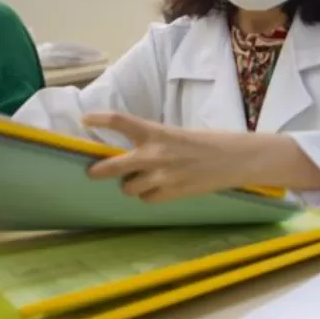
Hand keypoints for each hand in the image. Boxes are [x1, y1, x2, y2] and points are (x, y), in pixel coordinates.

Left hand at [82, 112, 268, 202]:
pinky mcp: (170, 193)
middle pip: (111, 166)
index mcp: (156, 132)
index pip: (120, 121)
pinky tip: (160, 188)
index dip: (98, 119)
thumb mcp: (177, 134)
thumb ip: (154, 141)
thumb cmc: (208, 143)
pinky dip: (149, 195)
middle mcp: (154, 154)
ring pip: (127, 188)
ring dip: (131, 185)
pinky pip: (146, 199)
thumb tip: (130, 154)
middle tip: (92, 172)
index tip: (85, 120)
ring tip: (142, 180)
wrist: (235, 159)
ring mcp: (161, 176)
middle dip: (98, 171)